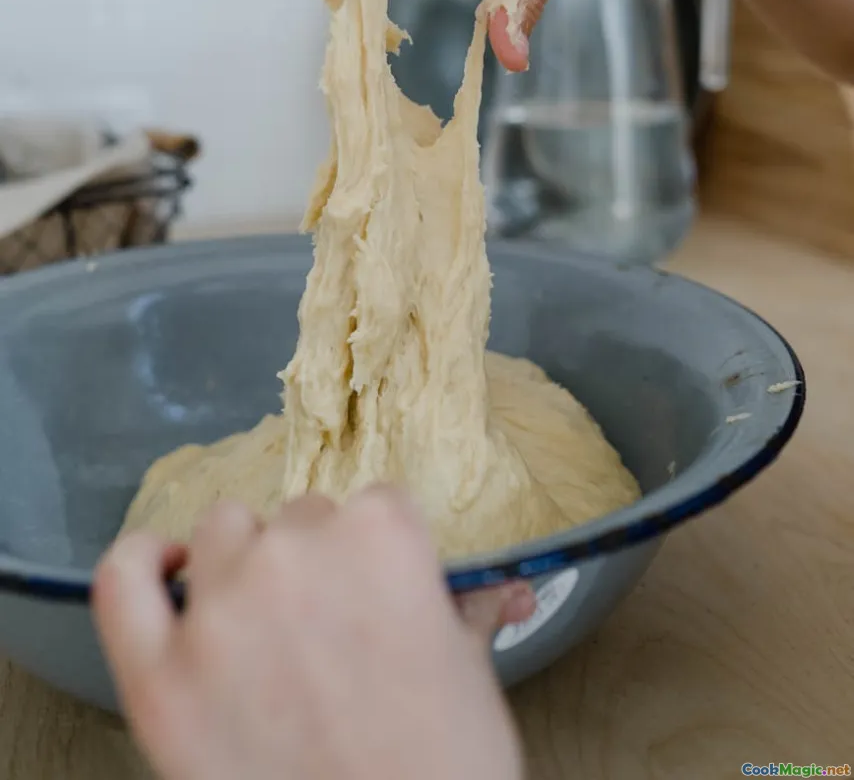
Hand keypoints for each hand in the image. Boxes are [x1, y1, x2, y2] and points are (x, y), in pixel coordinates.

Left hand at [94, 488, 534, 779]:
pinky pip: (122, 580)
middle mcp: (297, 552)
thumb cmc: (443, 774)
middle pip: (299, 519)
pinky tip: (168, 572)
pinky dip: (142, 562)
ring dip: (244, 566)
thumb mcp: (472, 680)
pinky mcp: (159, 676)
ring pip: (224, 533)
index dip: (376, 556)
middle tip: (328, 637)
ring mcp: (221, 609)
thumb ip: (471, 613)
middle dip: (316, 568)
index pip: (375, 506)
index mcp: (384, 538)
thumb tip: (504, 592)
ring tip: (266, 631)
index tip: (374, 594)